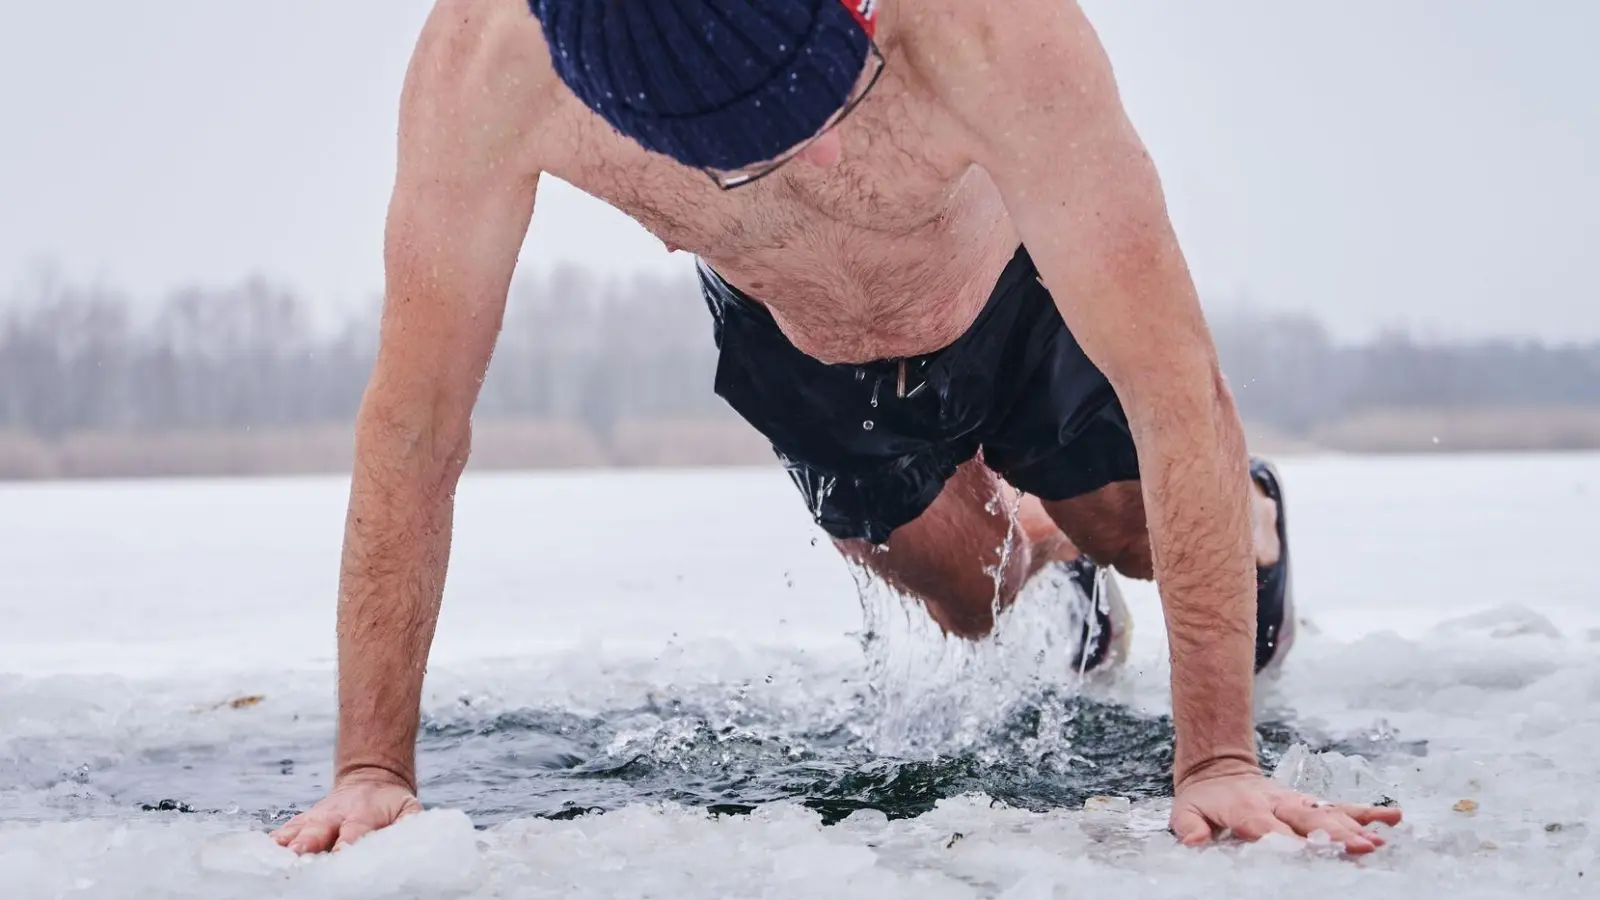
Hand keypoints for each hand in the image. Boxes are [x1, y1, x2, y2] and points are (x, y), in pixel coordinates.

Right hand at [270, 768, 422, 854]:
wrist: (371, 778)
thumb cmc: (391, 805)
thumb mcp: (408, 809)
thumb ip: (410, 824)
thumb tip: (413, 837)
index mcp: (364, 814)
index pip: (354, 831)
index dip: (346, 843)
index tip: (341, 853)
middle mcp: (334, 816)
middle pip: (317, 831)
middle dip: (307, 843)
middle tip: (298, 855)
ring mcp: (314, 819)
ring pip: (294, 831)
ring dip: (283, 845)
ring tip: (273, 858)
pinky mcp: (300, 823)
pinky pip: (282, 833)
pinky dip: (270, 843)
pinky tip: (258, 855)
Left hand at [1171, 771, 1403, 854]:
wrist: (1217, 768)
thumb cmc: (1204, 799)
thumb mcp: (1185, 811)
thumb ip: (1189, 827)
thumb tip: (1196, 842)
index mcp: (1247, 809)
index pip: (1269, 829)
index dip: (1288, 841)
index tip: (1308, 854)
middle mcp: (1277, 804)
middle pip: (1308, 821)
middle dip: (1334, 835)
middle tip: (1362, 848)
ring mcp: (1296, 802)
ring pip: (1329, 813)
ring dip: (1355, 827)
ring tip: (1381, 839)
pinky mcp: (1309, 802)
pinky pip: (1340, 806)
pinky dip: (1366, 812)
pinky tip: (1392, 817)